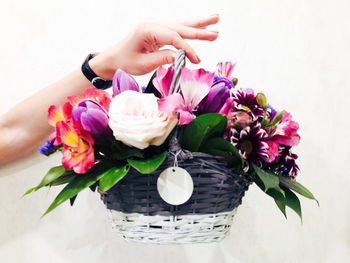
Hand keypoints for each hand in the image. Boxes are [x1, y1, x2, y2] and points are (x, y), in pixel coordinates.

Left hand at [90, 15, 218, 78]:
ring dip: (198, 24)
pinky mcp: (157, 30)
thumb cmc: (125, 62)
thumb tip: (181, 57)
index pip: (174, 37)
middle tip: (216, 33)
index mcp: (147, 30)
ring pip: (180, 24)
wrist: (113, 59)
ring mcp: (155, 25)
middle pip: (180, 26)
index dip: (187, 48)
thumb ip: (162, 59)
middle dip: (199, 30)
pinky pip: (176, 28)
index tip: (197, 60)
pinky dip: (189, 28)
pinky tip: (201, 26)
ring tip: (215, 20)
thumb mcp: (143, 64)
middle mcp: (152, 23)